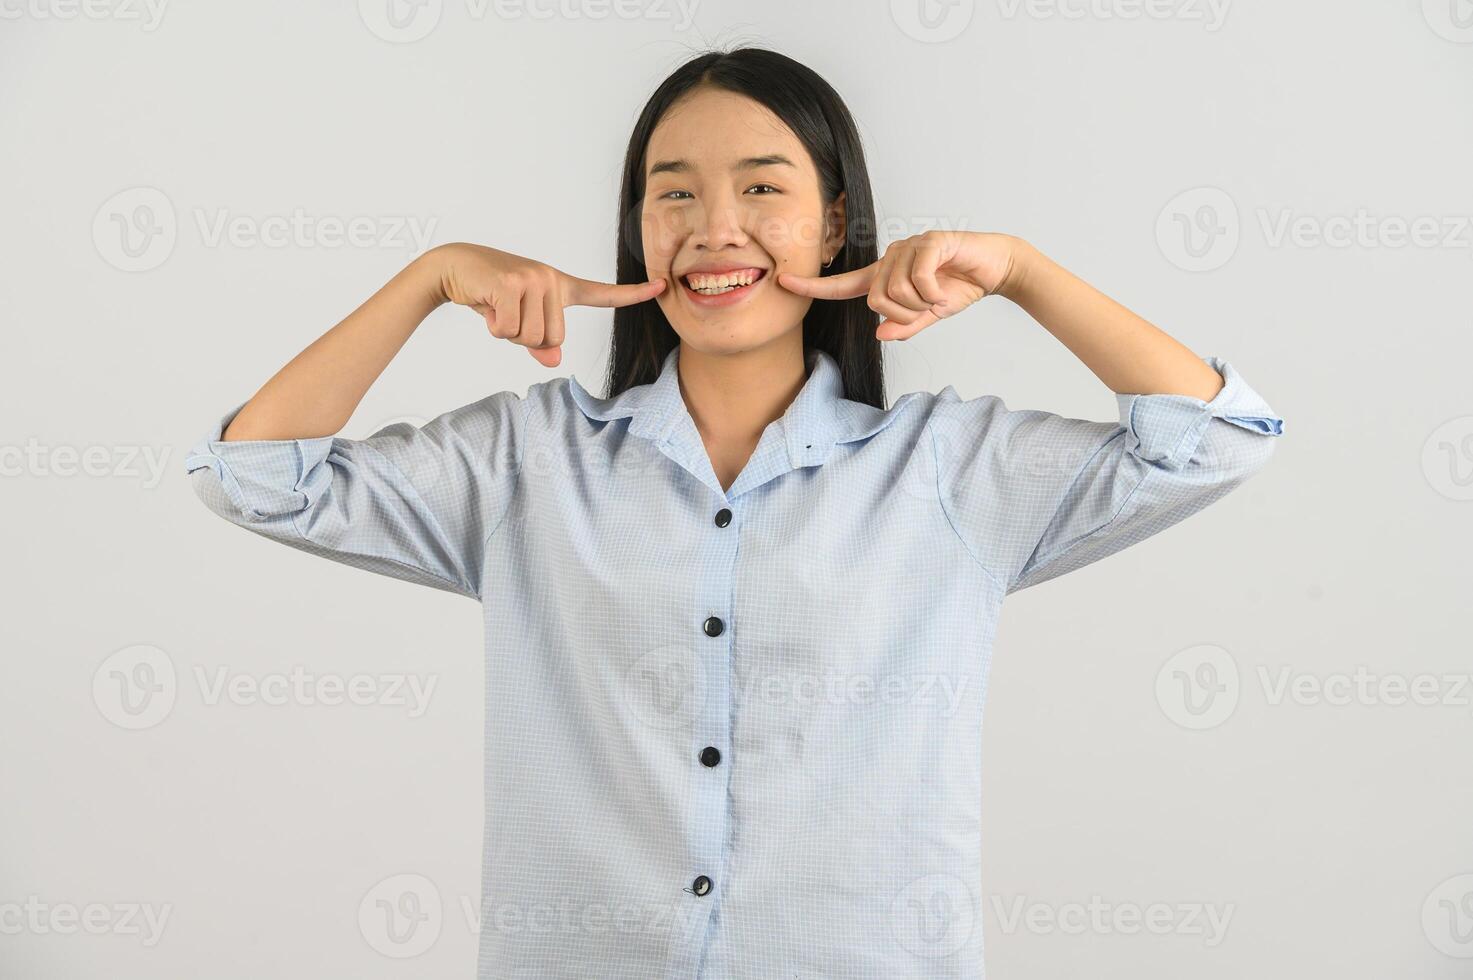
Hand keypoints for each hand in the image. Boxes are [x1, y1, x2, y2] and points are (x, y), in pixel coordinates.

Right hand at [432, 242, 666, 366]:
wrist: (455, 268)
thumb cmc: (490, 296)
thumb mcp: (519, 321)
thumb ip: (541, 343)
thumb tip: (554, 360)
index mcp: (560, 286)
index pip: (602, 294)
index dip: (632, 294)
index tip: (661, 288)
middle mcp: (551, 280)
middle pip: (553, 340)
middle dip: (525, 339)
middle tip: (507, 313)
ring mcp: (533, 280)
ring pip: (532, 338)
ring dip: (508, 333)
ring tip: (498, 307)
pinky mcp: (512, 284)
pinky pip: (510, 330)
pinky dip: (494, 326)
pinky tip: (487, 303)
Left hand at [776, 231, 1025, 340]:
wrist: (994, 268)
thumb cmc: (958, 287)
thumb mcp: (928, 315)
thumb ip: (904, 326)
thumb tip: (880, 333)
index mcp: (886, 274)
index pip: (843, 284)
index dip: (814, 286)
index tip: (784, 282)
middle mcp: (892, 256)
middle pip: (876, 300)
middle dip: (904, 315)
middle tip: (927, 308)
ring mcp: (910, 246)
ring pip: (895, 292)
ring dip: (922, 304)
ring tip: (940, 294)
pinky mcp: (930, 242)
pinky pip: (917, 279)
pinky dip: (934, 292)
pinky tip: (946, 288)